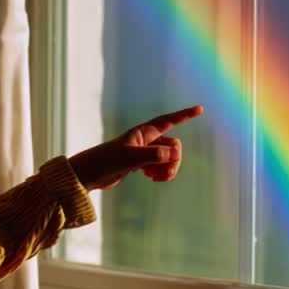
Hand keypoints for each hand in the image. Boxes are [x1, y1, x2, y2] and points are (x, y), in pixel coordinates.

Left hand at [68, 105, 203, 190]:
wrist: (89, 174)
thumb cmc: (106, 162)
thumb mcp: (131, 158)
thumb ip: (153, 155)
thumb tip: (173, 155)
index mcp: (142, 132)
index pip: (168, 120)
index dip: (184, 115)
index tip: (200, 108)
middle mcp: (145, 140)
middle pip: (173, 145)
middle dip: (174, 160)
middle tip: (164, 175)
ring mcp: (142, 152)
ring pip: (167, 157)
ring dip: (167, 169)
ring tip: (156, 179)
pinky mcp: (139, 164)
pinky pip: (159, 166)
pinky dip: (160, 173)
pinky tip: (151, 179)